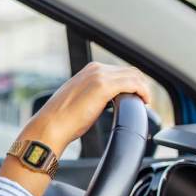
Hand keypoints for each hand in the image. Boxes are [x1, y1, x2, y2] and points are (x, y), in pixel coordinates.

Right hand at [25, 62, 151, 152]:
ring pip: (135, 75)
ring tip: (144, 102)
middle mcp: (95, 69)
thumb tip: (103, 103)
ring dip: (144, 88)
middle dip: (141, 85)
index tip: (137, 96)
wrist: (50, 125)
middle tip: (144, 101)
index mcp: (89, 71)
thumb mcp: (80, 99)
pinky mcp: (103, 86)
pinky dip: (143, 92)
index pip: (120, 71)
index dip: (133, 83)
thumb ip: (93, 95)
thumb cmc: (62, 119)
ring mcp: (99, 76)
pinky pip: (133, 84)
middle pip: (130, 71)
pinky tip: (144, 102)